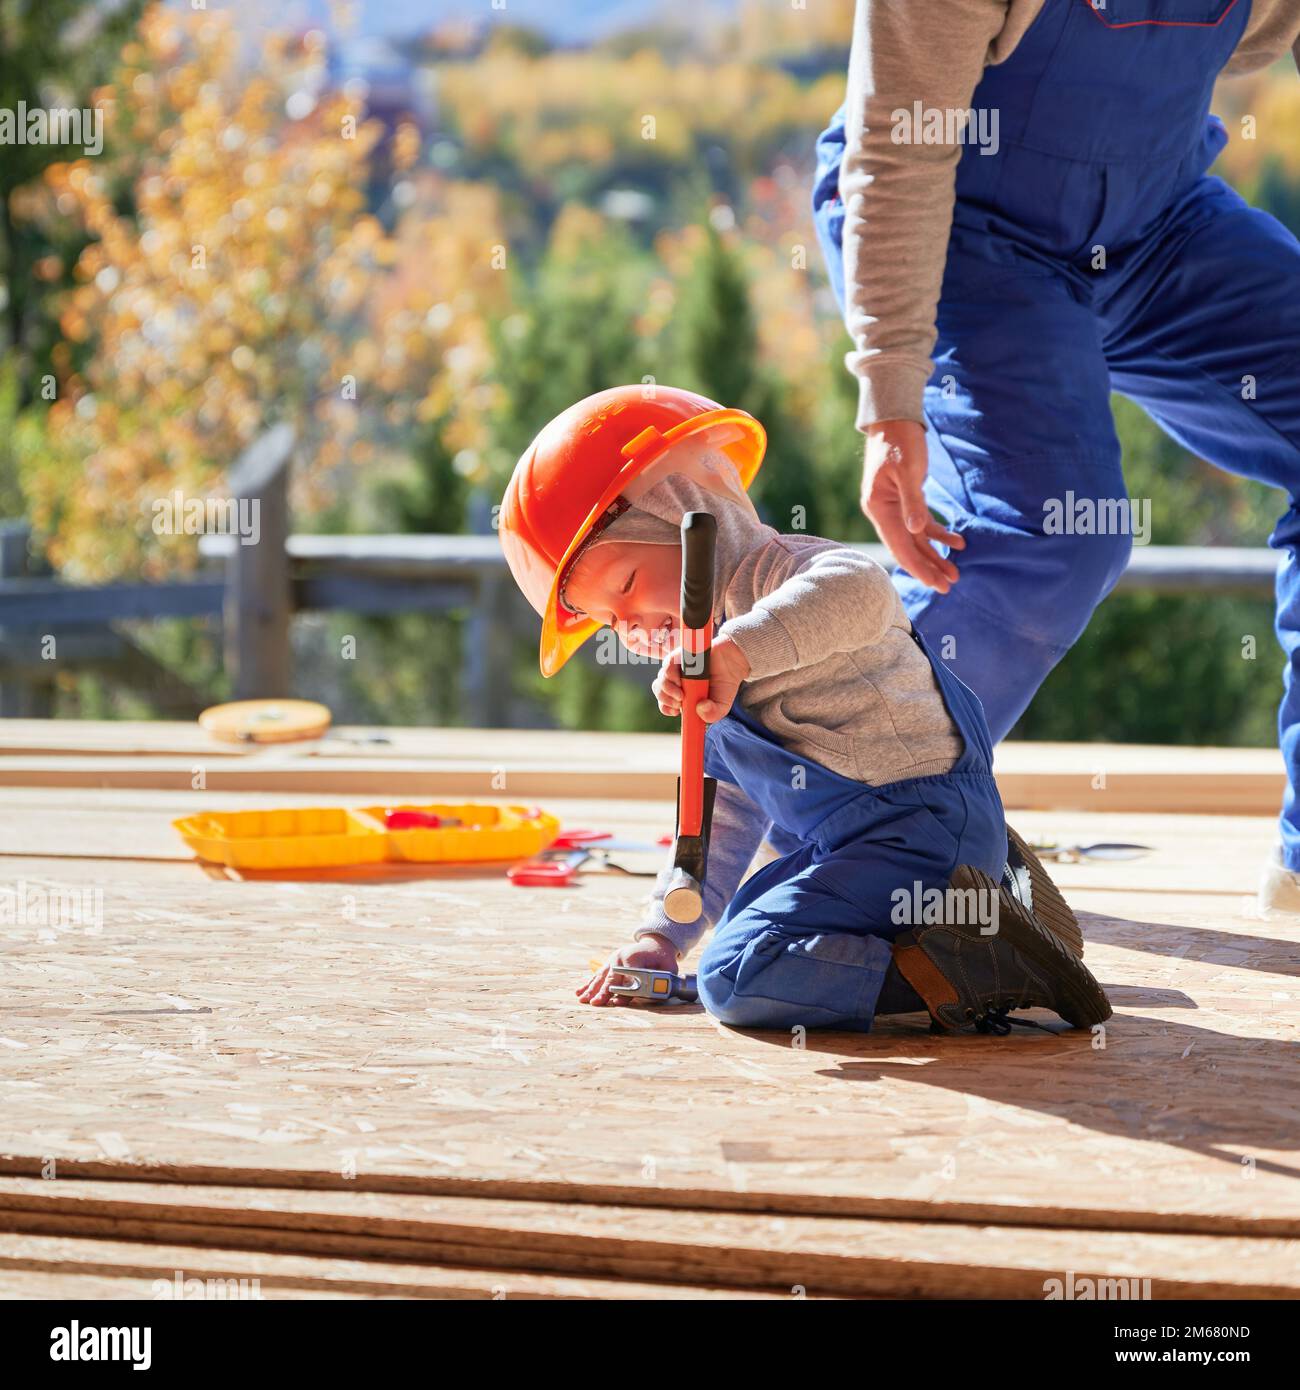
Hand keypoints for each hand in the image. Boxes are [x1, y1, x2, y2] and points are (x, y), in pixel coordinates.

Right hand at [576, 935, 679, 1007]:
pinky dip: (588, 984)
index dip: (622, 990)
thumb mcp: (668, 967)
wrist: (655, 944)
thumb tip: (652, 993)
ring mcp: (612, 960)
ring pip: (601, 977)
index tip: (616, 1002)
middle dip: (603, 992)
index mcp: (634, 957)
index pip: (626, 977)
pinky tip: (579, 992)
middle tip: (595, 1003)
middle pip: (610, 978)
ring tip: (583, 1000)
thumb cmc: (663, 959)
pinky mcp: (609, 964)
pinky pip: (597, 975)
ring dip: (592, 989)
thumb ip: (661, 979)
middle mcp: (620, 957)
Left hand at [652, 635, 749, 722]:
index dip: (666, 708)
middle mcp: (677, 681)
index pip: (665, 703)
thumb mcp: (721, 706)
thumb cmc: (725, 685)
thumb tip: (699, 709)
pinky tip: (681, 679)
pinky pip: (668, 664)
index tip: (675, 711)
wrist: (735, 662)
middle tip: (679, 703)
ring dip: (667, 689)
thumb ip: (712, 714)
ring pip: (661, 679)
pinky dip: (671, 674)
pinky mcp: (680, 656)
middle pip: (659, 690)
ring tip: (682, 694)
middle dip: (665, 699)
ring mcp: (678, 668)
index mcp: (683, 695)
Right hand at [861, 419, 963, 592]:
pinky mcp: (905, 500)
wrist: (894, 419)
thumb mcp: (908, 470)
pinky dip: (938, 534)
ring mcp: (894, 508)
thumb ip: (913, 501)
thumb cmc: (899, 441)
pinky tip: (957, 542)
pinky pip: (921, 524)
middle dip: (928, 567)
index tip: (936, 584)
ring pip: (915, 539)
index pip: (900, 546)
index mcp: (879, 508)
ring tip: (955, 572)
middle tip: (949, 585)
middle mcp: (884, 512)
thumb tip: (916, 531)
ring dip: (935, 555)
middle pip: (907, 547)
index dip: (919, 567)